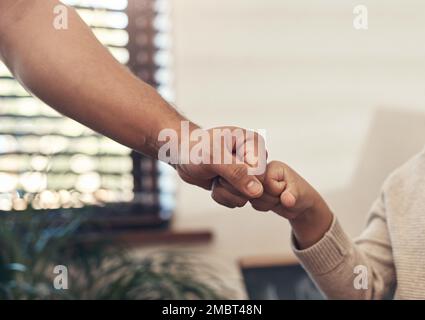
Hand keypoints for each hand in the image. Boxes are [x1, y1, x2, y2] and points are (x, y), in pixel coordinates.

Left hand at [175, 126, 266, 201]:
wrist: (182, 154)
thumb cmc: (195, 149)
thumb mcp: (213, 158)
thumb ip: (236, 173)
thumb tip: (258, 191)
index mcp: (254, 143)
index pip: (262, 174)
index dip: (242, 178)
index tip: (223, 166)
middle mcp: (255, 157)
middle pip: (256, 188)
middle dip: (231, 185)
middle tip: (217, 171)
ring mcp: (248, 172)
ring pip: (246, 198)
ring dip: (224, 191)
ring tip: (215, 175)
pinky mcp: (239, 185)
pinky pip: (237, 201)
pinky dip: (222, 196)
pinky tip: (214, 182)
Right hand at [213, 160, 332, 247]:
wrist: (298, 205)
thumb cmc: (300, 194)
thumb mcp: (300, 194)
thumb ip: (292, 195)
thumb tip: (287, 200)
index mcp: (273, 166)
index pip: (263, 180)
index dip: (273, 190)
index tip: (284, 189)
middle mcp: (261, 171)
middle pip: (252, 188)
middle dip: (267, 198)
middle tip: (279, 196)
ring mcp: (254, 181)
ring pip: (248, 197)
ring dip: (263, 203)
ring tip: (275, 199)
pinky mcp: (250, 190)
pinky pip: (248, 202)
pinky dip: (260, 206)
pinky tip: (269, 202)